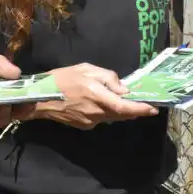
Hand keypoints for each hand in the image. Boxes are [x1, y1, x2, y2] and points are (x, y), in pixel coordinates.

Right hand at [32, 63, 158, 129]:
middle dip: (134, 110)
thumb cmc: (61, 78)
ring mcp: (90, 121)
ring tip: (124, 100)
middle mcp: (97, 113)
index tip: (153, 109)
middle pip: (122, 114)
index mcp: (97, 96)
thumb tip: (123, 89)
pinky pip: (102, 118)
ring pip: (112, 117)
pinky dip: (107, 111)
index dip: (141, 109)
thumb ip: (107, 77)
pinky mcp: (84, 126)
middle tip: (145, 103)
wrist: (38, 99)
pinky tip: (102, 103)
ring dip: (121, 110)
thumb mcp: (85, 68)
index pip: (125, 107)